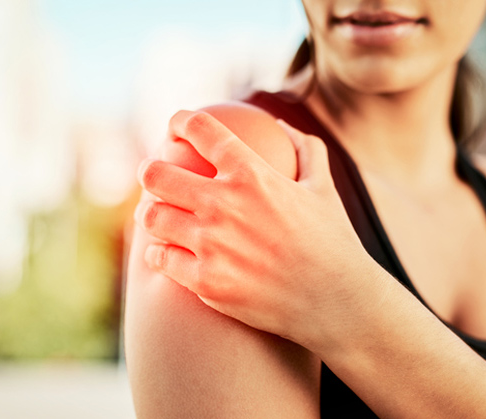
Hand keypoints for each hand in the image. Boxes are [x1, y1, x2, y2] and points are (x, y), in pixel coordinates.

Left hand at [135, 110, 383, 351]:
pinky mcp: (205, 281)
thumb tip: (281, 125)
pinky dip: (158, 253)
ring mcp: (212, 245)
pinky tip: (164, 253)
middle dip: (148, 170)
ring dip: (150, 213)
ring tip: (155, 215)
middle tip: (153, 175)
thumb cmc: (332, 243)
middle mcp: (225, 205)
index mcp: (252, 174)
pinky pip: (160, 258)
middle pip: (157, 173)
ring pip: (151, 217)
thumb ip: (305, 150)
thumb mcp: (324, 188)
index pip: (199, 130)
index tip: (175, 127)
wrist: (337, 303)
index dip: (180, 122)